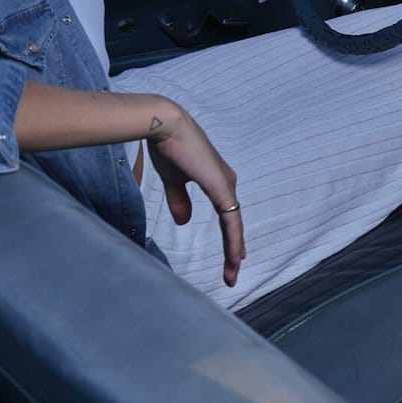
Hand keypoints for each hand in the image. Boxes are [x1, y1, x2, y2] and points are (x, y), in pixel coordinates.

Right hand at [145, 103, 246, 286]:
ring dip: (233, 250)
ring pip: (234, 225)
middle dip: (233, 250)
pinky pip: (230, 219)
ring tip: (232, 273)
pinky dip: (233, 239)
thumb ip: (180, 200)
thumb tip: (184, 222)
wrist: (165, 126)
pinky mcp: (221, 187)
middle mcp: (226, 184)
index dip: (229, 238)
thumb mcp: (173, 180)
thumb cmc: (168, 147)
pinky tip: (236, 256)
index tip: (231, 259)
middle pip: (234, 223)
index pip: (227, 216)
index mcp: (217, 182)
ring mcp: (226, 185)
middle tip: (231, 275)